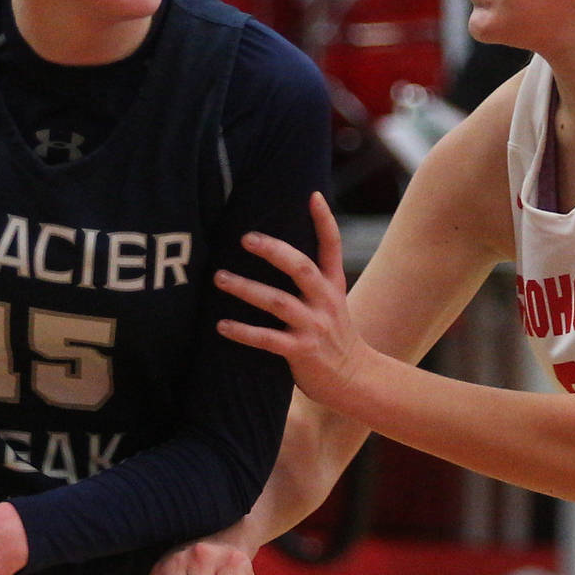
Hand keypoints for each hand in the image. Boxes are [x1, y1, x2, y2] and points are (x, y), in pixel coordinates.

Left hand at [215, 193, 369, 412]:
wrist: (354, 379)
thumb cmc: (333, 337)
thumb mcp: (331, 302)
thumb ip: (312, 280)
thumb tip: (279, 250)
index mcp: (333, 286)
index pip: (332, 246)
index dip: (324, 220)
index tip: (311, 195)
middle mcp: (325, 302)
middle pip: (301, 268)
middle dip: (274, 251)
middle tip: (245, 238)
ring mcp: (314, 327)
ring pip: (278, 301)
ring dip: (246, 288)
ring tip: (220, 278)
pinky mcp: (302, 352)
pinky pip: (268, 339)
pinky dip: (243, 331)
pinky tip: (222, 325)